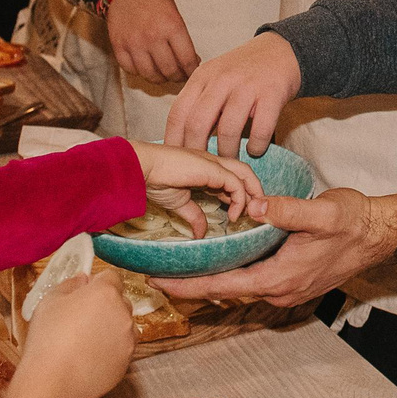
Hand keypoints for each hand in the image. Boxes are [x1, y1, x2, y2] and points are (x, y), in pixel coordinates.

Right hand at [17, 270, 134, 397]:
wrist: (53, 381)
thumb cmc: (48, 338)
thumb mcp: (50, 301)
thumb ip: (71, 284)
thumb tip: (83, 279)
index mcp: (106, 293)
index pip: (111, 277)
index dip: (97, 283)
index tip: (83, 293)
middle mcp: (123, 313)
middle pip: (119, 301)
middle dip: (104, 306)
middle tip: (80, 319)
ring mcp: (128, 340)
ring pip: (123, 326)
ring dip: (110, 328)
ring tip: (84, 341)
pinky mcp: (127, 362)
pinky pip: (122, 348)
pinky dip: (111, 350)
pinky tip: (89, 357)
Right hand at [107, 0, 199, 84]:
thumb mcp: (175, 12)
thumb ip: (180, 37)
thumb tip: (189, 61)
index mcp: (171, 26)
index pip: (187, 60)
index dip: (192, 71)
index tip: (193, 71)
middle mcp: (153, 37)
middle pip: (169, 71)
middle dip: (178, 77)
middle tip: (180, 75)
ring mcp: (134, 43)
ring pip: (150, 75)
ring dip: (160, 78)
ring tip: (164, 74)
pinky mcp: (118, 45)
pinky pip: (130, 69)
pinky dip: (139, 72)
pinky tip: (146, 67)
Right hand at [132, 141, 263, 237]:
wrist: (142, 169)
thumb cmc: (155, 181)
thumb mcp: (180, 203)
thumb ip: (194, 215)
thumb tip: (201, 234)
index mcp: (205, 168)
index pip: (232, 178)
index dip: (240, 196)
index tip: (240, 215)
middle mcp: (213, 163)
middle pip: (244, 173)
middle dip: (253, 193)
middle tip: (253, 214)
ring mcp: (213, 163)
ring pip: (245, 174)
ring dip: (252, 194)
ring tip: (249, 214)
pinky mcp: (212, 169)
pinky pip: (236, 183)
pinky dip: (240, 199)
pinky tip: (234, 216)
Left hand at [148, 185, 394, 306]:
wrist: (379, 235)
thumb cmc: (353, 222)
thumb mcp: (321, 212)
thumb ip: (285, 210)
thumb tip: (253, 205)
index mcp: (280, 278)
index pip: (223, 286)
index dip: (188, 284)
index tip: (158, 280)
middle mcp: (279, 291)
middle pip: (224, 291)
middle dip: (190, 283)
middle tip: (155, 271)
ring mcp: (285, 289)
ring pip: (237, 287)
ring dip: (209, 279)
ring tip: (177, 266)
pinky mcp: (290, 281)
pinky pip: (251, 281)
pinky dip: (229, 273)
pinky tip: (217, 260)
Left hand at [164, 32, 300, 157]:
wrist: (282, 50)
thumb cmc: (244, 71)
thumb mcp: (215, 77)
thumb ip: (198, 100)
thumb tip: (180, 138)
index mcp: (202, 76)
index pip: (178, 113)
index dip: (174, 140)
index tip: (177, 159)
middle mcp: (222, 80)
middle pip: (198, 123)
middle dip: (198, 151)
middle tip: (203, 166)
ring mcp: (247, 86)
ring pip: (227, 130)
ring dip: (227, 152)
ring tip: (230, 161)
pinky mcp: (272, 94)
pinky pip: (260, 130)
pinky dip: (256, 146)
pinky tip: (255, 149)